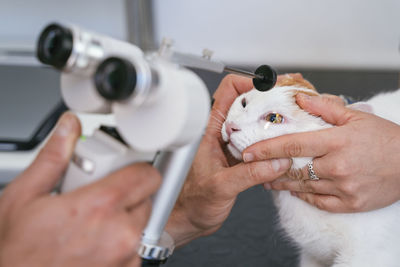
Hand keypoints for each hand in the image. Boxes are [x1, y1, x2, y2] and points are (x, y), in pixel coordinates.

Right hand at [0, 113, 160, 266]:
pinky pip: (135, 248)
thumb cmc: (16, 251)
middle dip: (126, 193)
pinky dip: (120, 242)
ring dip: (123, 219)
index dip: (136, 168)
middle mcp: (120, 235)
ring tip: (92, 224)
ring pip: (141, 224)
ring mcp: (125, 257)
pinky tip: (94, 243)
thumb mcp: (24, 197)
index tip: (123, 170)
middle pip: (146, 198)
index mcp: (99, 208)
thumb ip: (54, 157)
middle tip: (98, 198)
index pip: (147, 175)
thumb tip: (69, 128)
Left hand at [165, 75, 290, 246]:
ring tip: (292, 121)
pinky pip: (259, 142)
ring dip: (272, 122)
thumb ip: (249, 174)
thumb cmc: (192, 202)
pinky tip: (284, 145)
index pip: (228, 92)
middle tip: (289, 102)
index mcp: (209, 131)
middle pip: (246, 104)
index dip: (249, 83)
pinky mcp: (239, 158)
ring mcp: (231, 145)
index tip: (270, 87)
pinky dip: (272, 141)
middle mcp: (220, 133)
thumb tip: (277, 162)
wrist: (189, 218)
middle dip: (268, 100)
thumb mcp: (221, 187)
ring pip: (254, 123)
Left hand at [243, 94, 399, 212]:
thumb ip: (325, 107)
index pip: (292, 144)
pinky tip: (293, 190)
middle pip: (293, 168)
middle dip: (269, 168)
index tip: (247, 151)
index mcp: (336, 142)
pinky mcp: (350, 204)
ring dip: (282, 183)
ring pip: (302, 186)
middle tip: (253, 166)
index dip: (266, 148)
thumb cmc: (386, 139)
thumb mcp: (357, 117)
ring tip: (268, 179)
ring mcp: (343, 188)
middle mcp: (337, 166)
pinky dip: (303, 196)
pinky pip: (319, 202)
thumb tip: (299, 97)